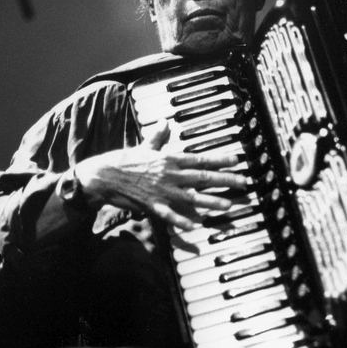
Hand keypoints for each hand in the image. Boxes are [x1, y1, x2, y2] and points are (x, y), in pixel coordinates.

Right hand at [74, 120, 246, 229]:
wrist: (102, 176)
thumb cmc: (124, 160)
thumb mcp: (143, 146)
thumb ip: (158, 136)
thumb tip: (165, 122)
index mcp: (170, 159)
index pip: (200, 158)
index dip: (220, 159)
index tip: (237, 160)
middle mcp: (170, 174)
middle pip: (203, 177)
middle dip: (226, 180)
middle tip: (243, 183)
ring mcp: (162, 191)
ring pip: (193, 197)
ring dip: (212, 201)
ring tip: (229, 205)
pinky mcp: (152, 205)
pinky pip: (171, 214)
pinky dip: (182, 220)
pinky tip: (196, 225)